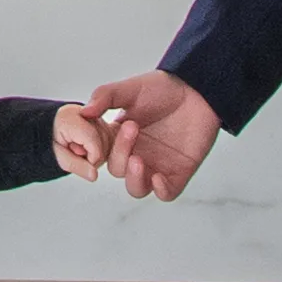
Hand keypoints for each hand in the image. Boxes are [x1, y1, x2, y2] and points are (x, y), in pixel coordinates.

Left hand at [52, 103, 109, 182]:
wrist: (50, 129)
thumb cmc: (52, 141)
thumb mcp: (58, 157)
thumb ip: (76, 166)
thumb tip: (94, 175)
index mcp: (72, 118)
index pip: (95, 145)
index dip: (91, 160)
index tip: (78, 158)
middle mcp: (88, 112)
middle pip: (105, 145)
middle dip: (93, 157)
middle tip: (76, 153)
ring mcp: (98, 116)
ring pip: (112, 143)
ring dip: (99, 153)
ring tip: (81, 149)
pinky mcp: (105, 121)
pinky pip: (113, 140)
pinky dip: (104, 148)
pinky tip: (92, 148)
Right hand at [81, 70, 220, 200]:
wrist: (197, 89)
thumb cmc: (164, 88)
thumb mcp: (129, 89)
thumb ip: (105, 97)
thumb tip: (84, 112)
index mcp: (120, 138)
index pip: (101, 154)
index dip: (99, 149)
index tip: (105, 131)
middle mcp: (136, 154)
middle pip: (118, 169)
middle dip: (120, 153)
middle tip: (132, 128)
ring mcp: (157, 165)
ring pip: (137, 188)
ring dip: (133, 179)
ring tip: (137, 159)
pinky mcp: (179, 172)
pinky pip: (166, 193)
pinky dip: (160, 190)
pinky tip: (158, 176)